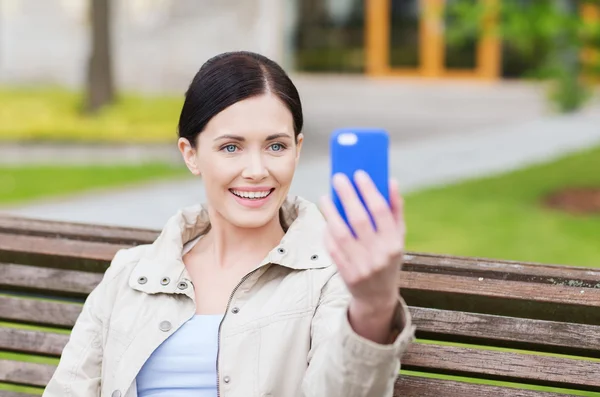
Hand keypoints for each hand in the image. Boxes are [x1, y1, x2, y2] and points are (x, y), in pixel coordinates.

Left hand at [320, 171, 405, 341]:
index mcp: (394, 243)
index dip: (369, 191)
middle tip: (338, 177)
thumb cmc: (388, 258)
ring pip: (341, 233)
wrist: (378, 297)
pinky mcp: (346, 274)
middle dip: (347, 196)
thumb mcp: (398, 238)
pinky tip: (325, 219)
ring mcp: (361, 266)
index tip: (358, 173)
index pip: (380, 211)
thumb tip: (391, 181)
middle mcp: (379, 255)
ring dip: (331, 212)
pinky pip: (333, 248)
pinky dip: (328, 232)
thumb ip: (395, 210)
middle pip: (359, 219)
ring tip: (325, 197)